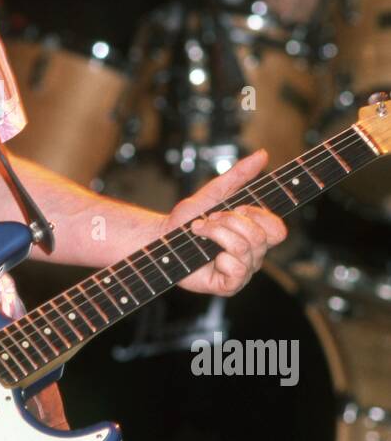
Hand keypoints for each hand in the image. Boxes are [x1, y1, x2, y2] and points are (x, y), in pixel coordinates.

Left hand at [163, 149, 287, 296]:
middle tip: (211, 219)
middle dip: (231, 222)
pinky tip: (207, 256)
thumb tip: (263, 154)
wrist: (162, 238)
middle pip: (261, 238)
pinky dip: (219, 257)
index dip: (259, 216)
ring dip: (218, 234)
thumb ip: (239, 175)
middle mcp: (253, 255)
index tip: (236, 207)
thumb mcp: (215, 192)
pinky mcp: (229, 285)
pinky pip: (238, 270)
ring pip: (245, 250)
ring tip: (201, 231)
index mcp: (254, 234)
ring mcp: (242, 271)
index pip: (278, 229)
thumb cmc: (187, 219)